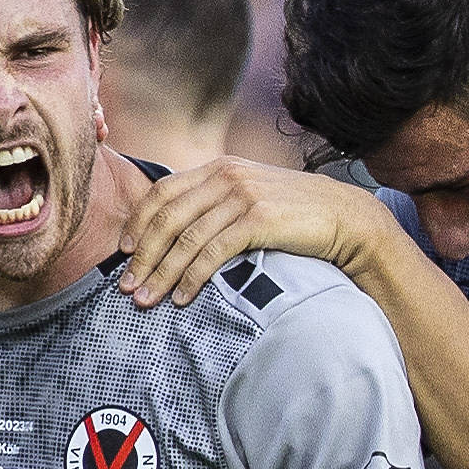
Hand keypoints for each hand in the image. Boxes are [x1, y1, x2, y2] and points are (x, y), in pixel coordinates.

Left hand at [117, 157, 406, 308]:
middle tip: (127, 287)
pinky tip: (182, 298)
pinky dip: (192, 278)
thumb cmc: (295, 215)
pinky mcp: (258, 218)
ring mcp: (242, 195)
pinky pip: (212, 251)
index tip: (123, 254)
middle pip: (167, 217)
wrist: (345, 216)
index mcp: (219, 168)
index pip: (162, 192)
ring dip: (161, 273)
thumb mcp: (251, 197)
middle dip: (142, 256)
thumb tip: (178, 231)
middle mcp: (226, 176)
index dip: (137, 224)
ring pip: (185, 238)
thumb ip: (217, 203)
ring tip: (146, 301)